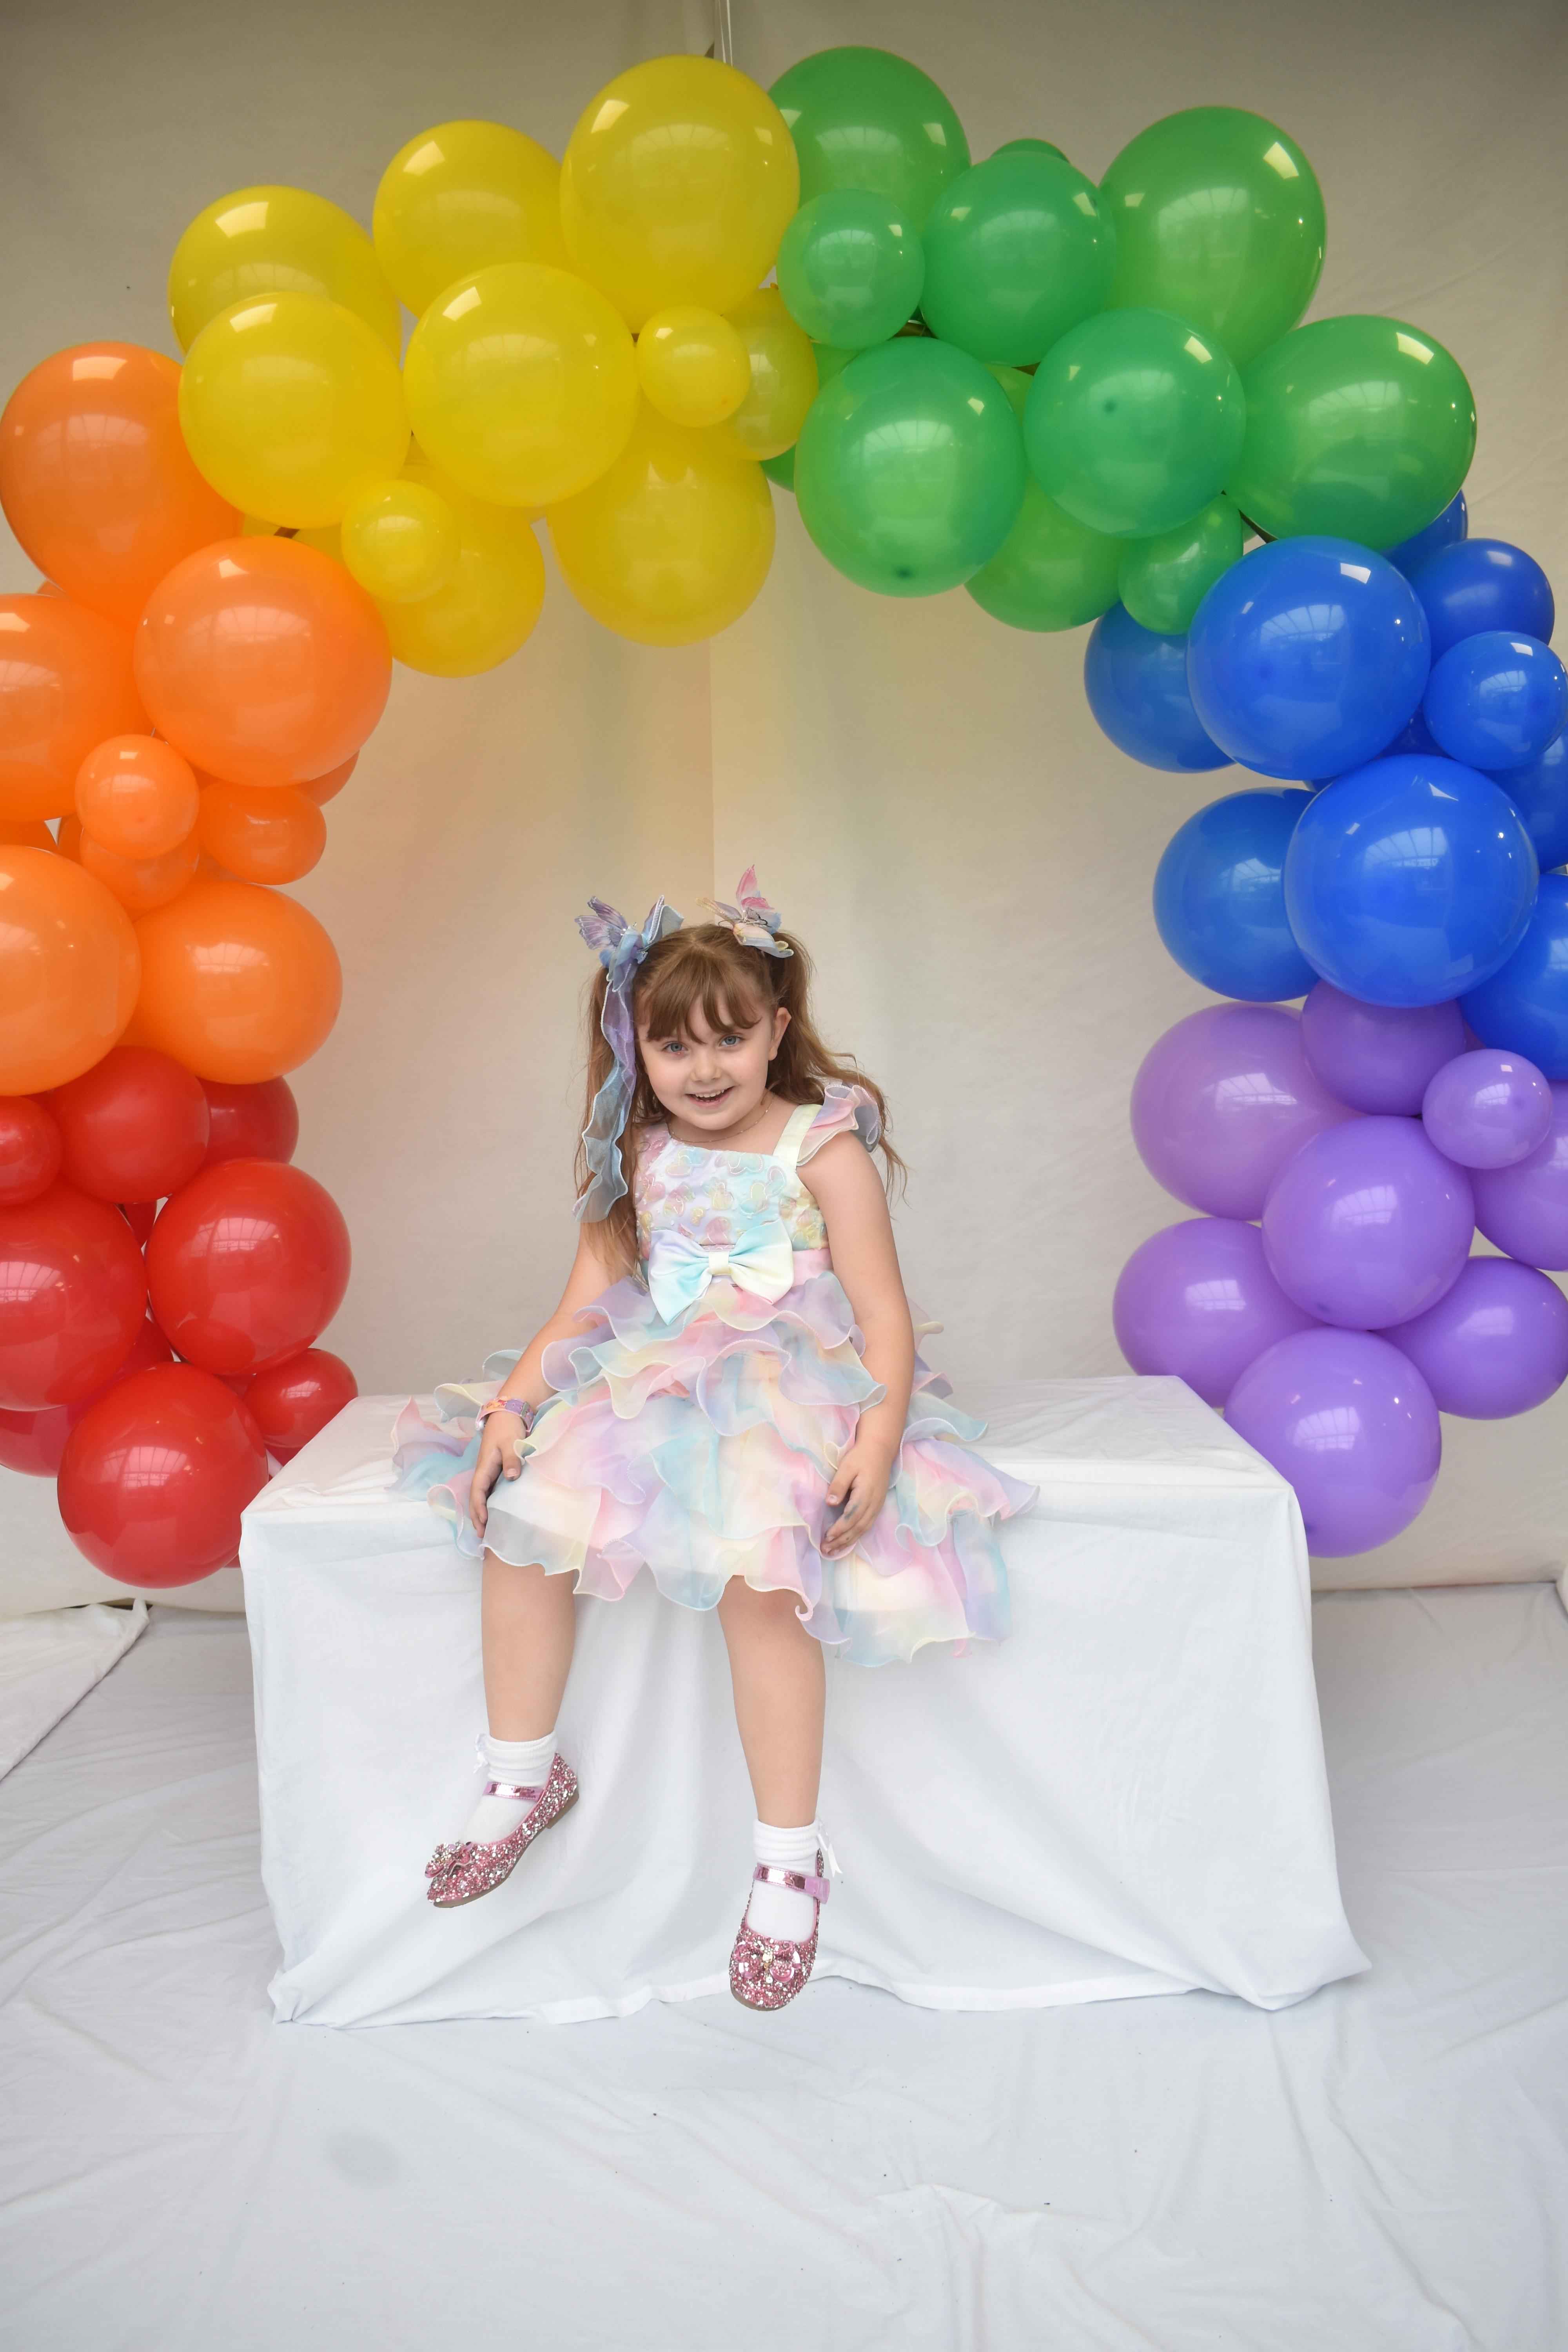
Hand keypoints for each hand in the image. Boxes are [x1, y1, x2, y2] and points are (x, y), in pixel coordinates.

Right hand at [469, 1417, 526, 1540]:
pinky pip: (488, 1490)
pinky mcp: (495, 1470)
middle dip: (477, 1516)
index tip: (484, 1522)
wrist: (507, 1414)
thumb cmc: (508, 1428)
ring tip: (486, 1530)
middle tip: (482, 1535)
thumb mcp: (510, 1443)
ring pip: (481, 1495)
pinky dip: (488, 1503)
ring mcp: (488, 1471)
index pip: (478, 1490)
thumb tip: (511, 1477)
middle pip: (476, 1497)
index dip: (479, 1507)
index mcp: (484, 1466)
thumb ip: (511, 1459)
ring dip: (481, 1512)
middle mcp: (483, 1471)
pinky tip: (494, 1513)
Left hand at [822, 1439, 893, 1557]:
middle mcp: (874, 1503)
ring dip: (848, 1541)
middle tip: (825, 1549)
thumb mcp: (847, 1466)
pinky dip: (856, 1536)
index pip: (852, 1517)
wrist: (880, 1451)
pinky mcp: (877, 1506)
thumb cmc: (861, 1457)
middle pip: (857, 1527)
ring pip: (863, 1529)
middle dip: (841, 1540)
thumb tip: (830, 1503)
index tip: (826, 1536)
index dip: (839, 1529)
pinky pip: (867, 1526)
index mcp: (866, 1494)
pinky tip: (847, 1541)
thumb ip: (838, 1485)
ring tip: (833, 1551)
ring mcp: (877, 1506)